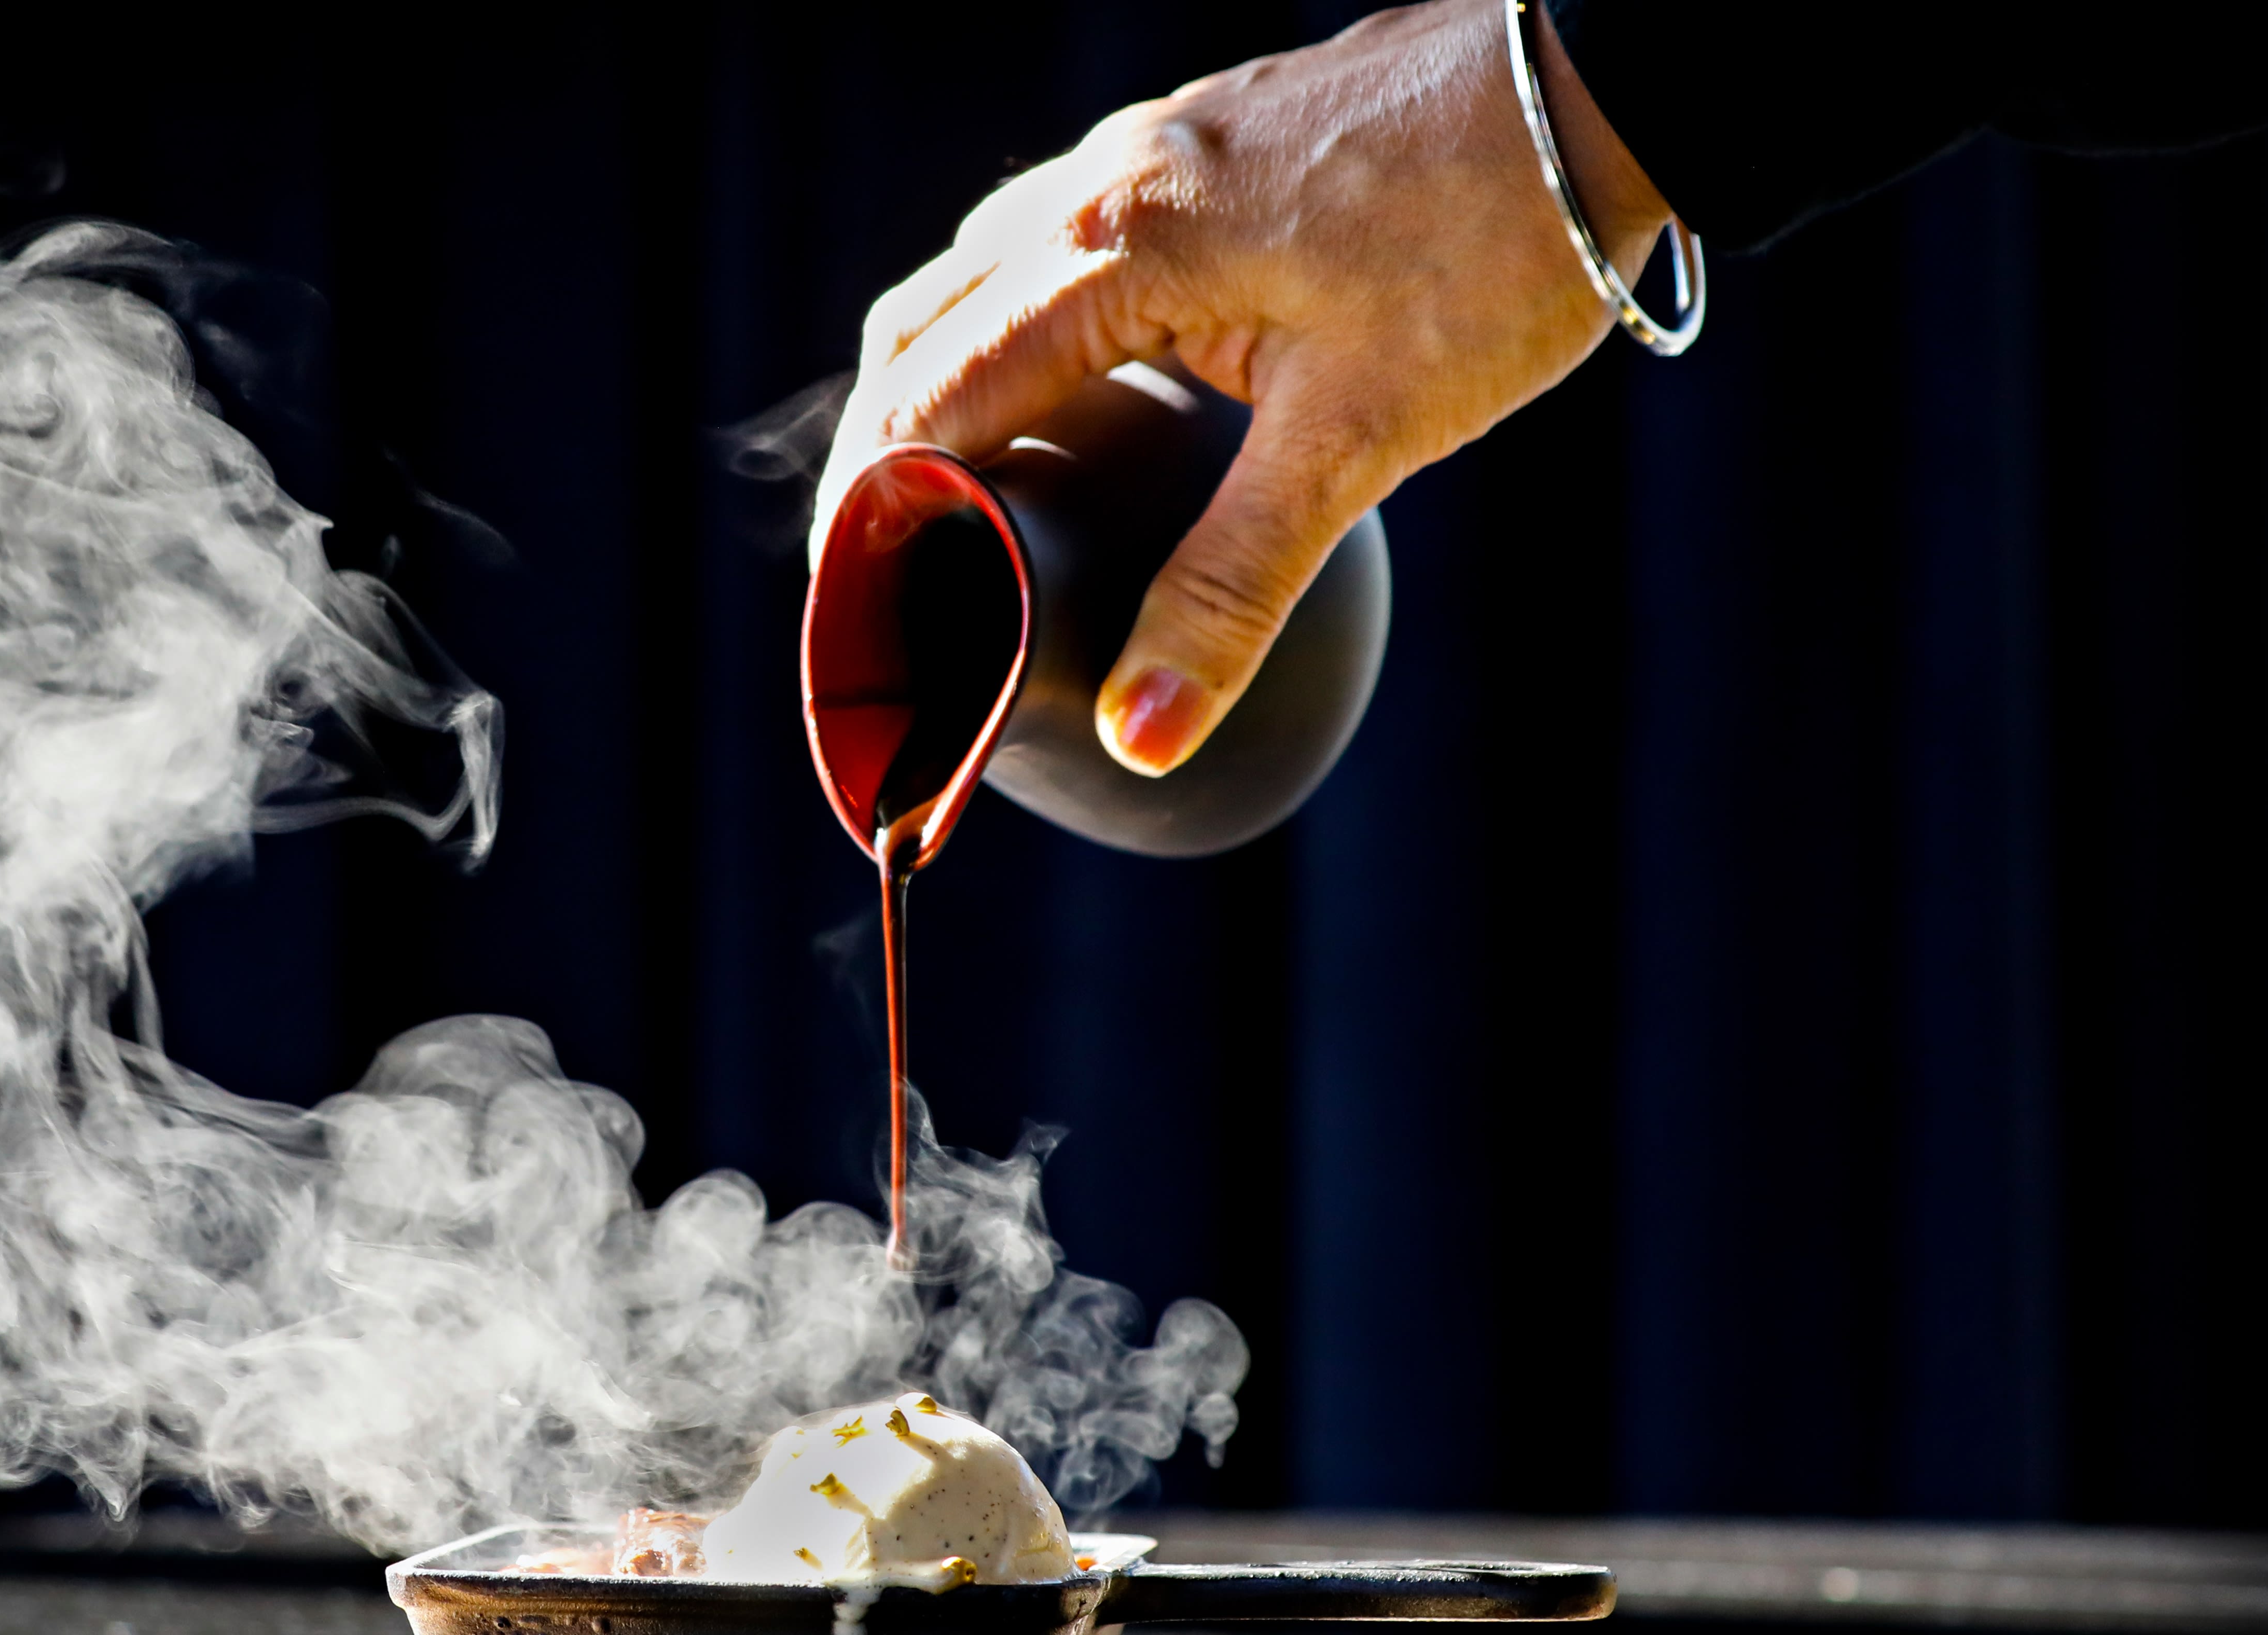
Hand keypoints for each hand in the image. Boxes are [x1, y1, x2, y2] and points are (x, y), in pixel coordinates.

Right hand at [812, 0, 1671, 775]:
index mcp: (1116, 254)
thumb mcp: (1360, 437)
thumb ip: (1234, 587)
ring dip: (934, 377)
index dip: (873, 511)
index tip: (847, 604)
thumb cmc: (1494, 246)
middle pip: (921, 326)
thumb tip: (1142, 736)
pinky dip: (1006, 323)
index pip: (932, 398)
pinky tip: (1051, 386)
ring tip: (936, 491)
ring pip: (977, 272)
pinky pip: (1047, 239)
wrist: (1599, 86)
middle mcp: (1105, 187)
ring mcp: (1147, 154)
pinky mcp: (1195, 148)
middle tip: (870, 568)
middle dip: (877, 450)